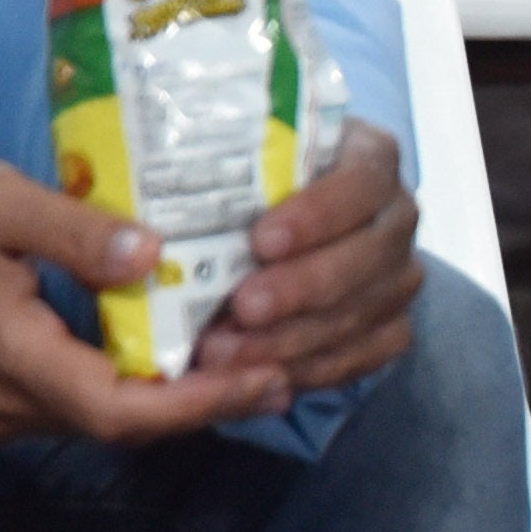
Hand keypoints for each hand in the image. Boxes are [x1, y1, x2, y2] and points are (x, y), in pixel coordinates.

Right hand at [0, 157, 287, 444]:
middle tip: (283, 377)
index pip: (112, 408)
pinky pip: (73, 404)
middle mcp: (0, 396)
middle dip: (203, 406)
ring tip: (251, 367)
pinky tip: (180, 357)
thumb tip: (152, 256)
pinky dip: (133, 388)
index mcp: (4, 350)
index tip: (264, 379)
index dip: (195, 405)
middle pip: (117, 423)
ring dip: (173, 401)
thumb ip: (68, 231)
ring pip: (96, 418)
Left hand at [191, 126, 419, 394]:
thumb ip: (176, 184)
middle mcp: (394, 215)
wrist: (259, 224)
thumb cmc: (229, 179)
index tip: (262, 240)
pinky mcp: (389, 323)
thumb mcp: (207, 157)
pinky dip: (314, 368)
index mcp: (365, 156)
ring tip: (227, 354)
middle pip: (374, 253)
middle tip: (243, 308)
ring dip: (298, 338)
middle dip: (307, 286)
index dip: (321, 213)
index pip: (363, 180)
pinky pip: (367, 355)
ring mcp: (396, 274)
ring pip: (368, 310)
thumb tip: (134, 249)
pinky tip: (258, 375)